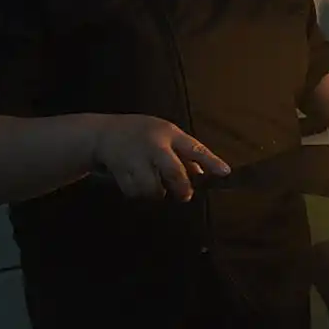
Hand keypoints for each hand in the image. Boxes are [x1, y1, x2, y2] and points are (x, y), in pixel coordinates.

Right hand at [90, 114, 229, 200]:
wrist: (102, 134)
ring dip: (156, 192)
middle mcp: (154, 146)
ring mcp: (136, 158)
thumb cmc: (142, 133)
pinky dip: (138, 193)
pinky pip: (135, 192)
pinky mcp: (120, 171)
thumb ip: (184, 154)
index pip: (195, 148)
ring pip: (153, 188)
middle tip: (184, 195)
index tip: (226, 173)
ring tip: (154, 185)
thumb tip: (203, 173)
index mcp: (169, 134)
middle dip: (181, 187)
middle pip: (173, 172)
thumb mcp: (166, 135)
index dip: (211, 162)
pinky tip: (136, 183)